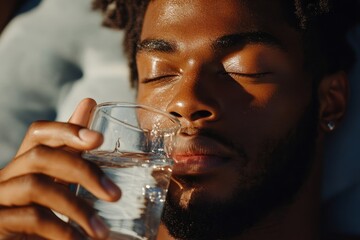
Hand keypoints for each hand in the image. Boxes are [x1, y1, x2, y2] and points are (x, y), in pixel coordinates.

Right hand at [0, 98, 120, 239]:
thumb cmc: (44, 214)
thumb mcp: (61, 182)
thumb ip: (73, 148)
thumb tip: (89, 102)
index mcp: (26, 164)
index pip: (39, 132)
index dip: (66, 129)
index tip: (97, 138)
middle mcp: (8, 176)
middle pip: (41, 156)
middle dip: (82, 171)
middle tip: (115, 195)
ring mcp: (0, 198)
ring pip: (36, 186)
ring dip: (77, 208)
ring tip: (102, 231)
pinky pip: (31, 218)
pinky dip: (62, 230)